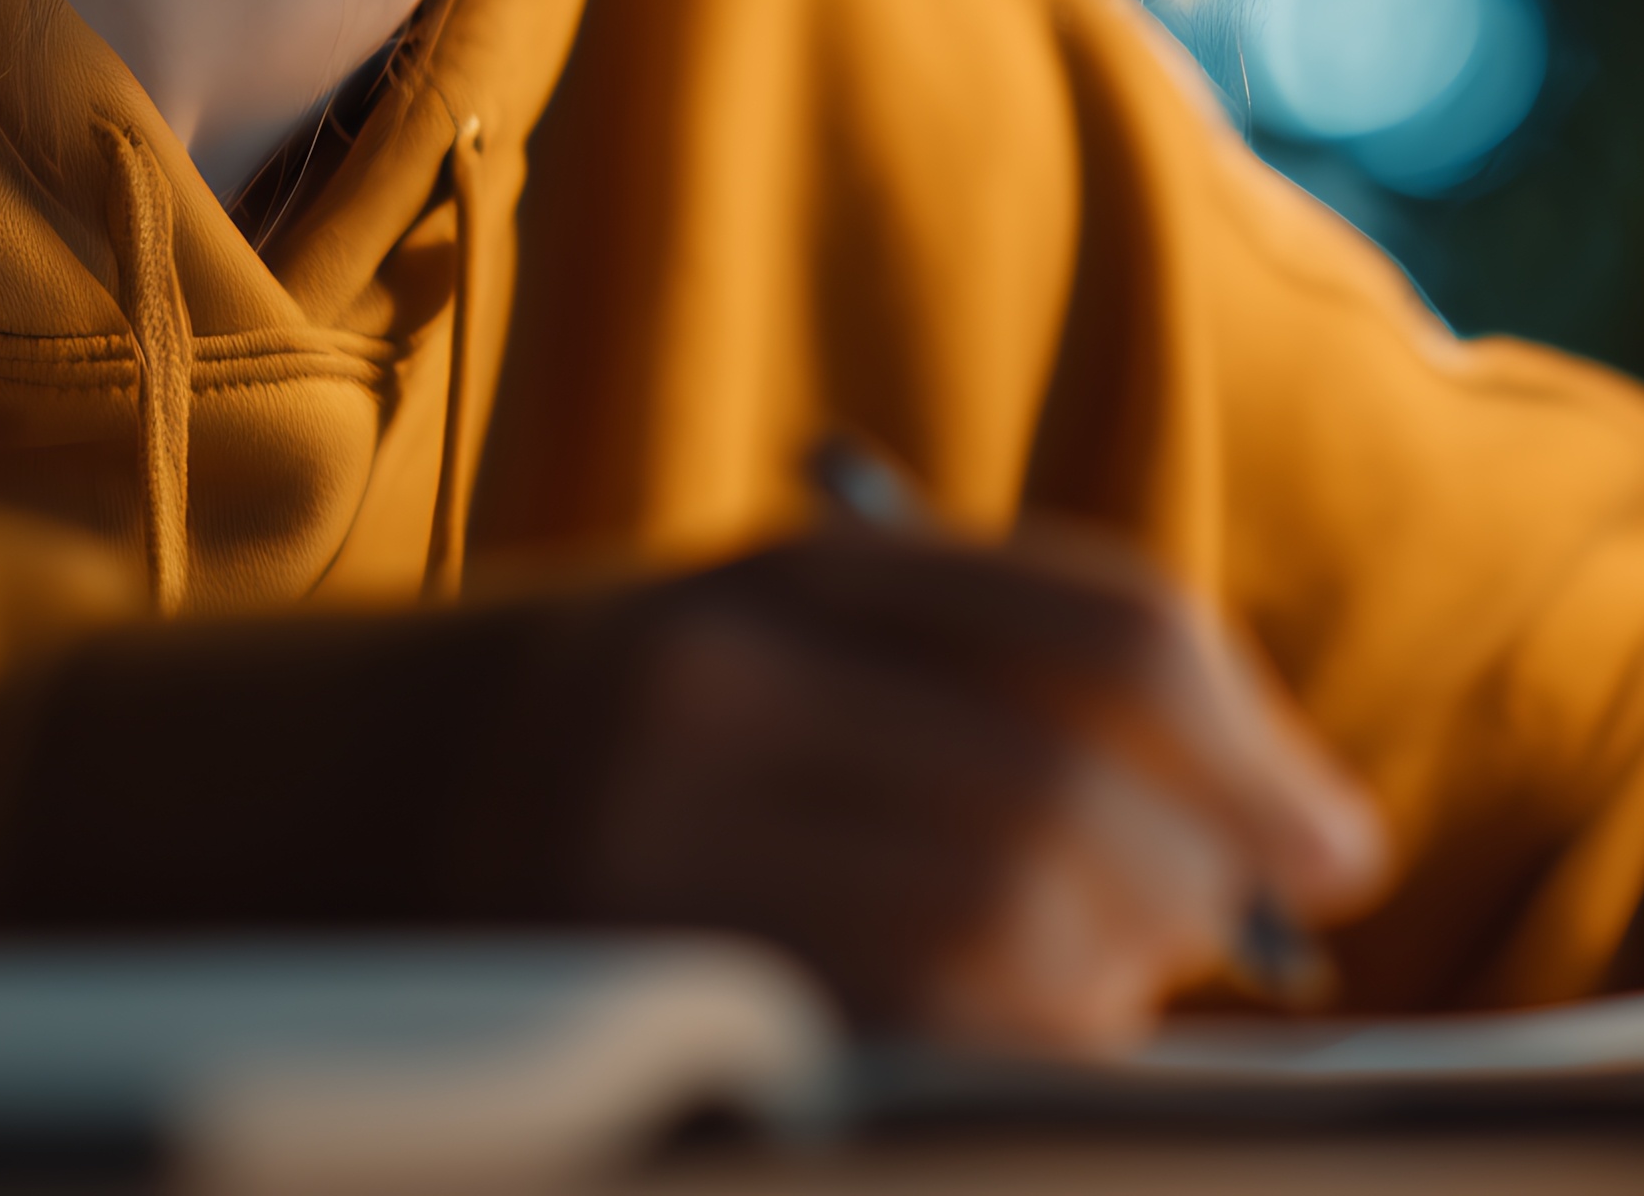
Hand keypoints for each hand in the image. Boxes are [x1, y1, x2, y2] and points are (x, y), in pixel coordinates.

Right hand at [554, 520, 1394, 1049]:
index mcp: (786, 579)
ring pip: (993, 935)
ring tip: (1096, 1008)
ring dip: (1103, 999)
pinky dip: (1006, 1064)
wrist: (304, 816)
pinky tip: (1018, 1059)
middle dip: (1195, 898)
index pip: (1101, 633)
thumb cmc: (622, 751)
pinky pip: (892, 1045)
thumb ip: (1004, 699)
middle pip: (1064, 798)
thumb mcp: (788, 654)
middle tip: (1226, 952)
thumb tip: (1291, 839)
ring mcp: (645, 856)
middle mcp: (709, 694)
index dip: (1256, 751)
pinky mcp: (622, 997)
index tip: (1340, 847)